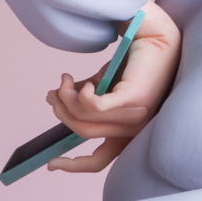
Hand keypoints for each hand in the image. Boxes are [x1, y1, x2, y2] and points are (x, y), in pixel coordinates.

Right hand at [44, 0, 181, 172]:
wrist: (151, 34)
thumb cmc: (129, 60)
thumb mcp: (100, 82)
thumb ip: (80, 96)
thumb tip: (50, 99)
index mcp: (127, 132)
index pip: (99, 162)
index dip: (72, 166)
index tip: (51, 164)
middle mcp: (134, 129)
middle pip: (83, 133)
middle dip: (62, 113)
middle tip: (54, 92)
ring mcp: (136, 115)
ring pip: (86, 121)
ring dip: (66, 100)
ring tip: (64, 80)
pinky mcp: (133, 99)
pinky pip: (95, 108)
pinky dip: (81, 96)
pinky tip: (83, 84)